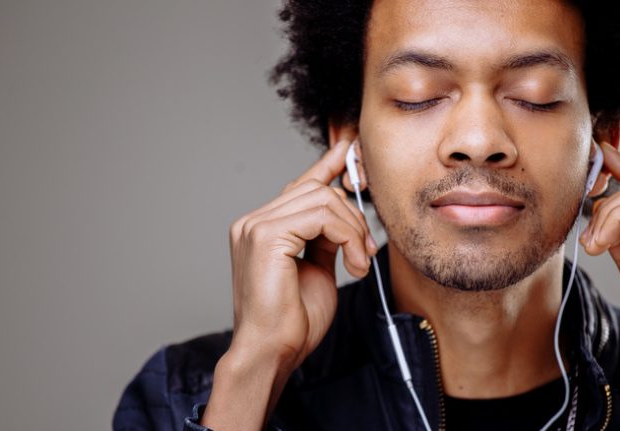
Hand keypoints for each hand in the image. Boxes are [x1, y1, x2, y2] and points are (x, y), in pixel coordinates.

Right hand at [227, 138, 375, 368]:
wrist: (272, 352)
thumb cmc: (292, 320)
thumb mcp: (316, 268)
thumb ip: (324, 238)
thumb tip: (343, 215)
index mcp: (262, 228)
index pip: (300, 185)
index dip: (328, 165)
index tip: (351, 149)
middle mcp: (253, 221)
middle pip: (318, 191)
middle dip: (353, 217)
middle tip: (366, 251)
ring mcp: (255, 225)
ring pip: (323, 199)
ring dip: (353, 230)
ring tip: (359, 263)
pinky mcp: (265, 235)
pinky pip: (322, 215)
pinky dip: (347, 236)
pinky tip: (352, 265)